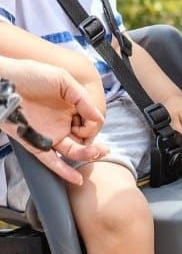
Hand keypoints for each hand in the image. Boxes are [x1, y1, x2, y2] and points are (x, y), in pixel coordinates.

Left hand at [1, 60, 107, 186]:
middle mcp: (62, 123)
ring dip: (86, 155)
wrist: (4, 82)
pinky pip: (51, 162)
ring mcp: (50, 135)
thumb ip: (82, 98)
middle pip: (84, 139)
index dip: (93, 124)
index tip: (91, 120)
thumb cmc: (31, 75)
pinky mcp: (36, 144)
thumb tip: (98, 116)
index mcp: (70, 107)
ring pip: (72, 151)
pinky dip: (63, 171)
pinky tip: (76, 178)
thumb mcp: (63, 80)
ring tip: (97, 152)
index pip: (90, 122)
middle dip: (95, 144)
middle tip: (99, 145)